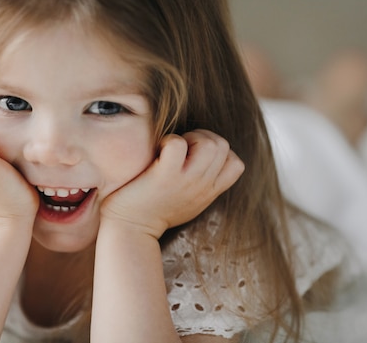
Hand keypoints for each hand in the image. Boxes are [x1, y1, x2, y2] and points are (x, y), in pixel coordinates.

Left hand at [100, 129, 243, 238]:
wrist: (130, 230)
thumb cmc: (153, 211)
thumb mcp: (188, 201)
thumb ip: (201, 184)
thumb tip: (202, 159)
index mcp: (209, 192)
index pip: (236, 164)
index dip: (219, 152)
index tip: (197, 156)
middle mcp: (202, 186)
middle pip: (223, 146)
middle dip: (203, 137)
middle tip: (183, 149)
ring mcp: (186, 181)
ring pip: (209, 143)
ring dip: (189, 137)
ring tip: (172, 150)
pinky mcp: (165, 175)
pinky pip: (177, 144)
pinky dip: (168, 140)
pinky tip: (158, 151)